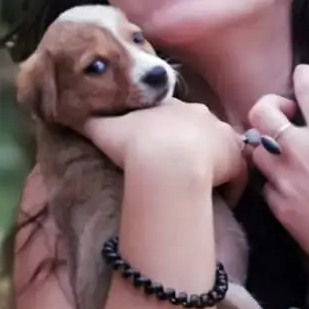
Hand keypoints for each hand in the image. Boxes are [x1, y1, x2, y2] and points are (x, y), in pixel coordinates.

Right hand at [82, 99, 246, 198]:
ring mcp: (221, 135)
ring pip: (220, 149)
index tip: (157, 146)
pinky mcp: (236, 159)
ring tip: (199, 186)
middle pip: (199, 128)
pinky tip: (219, 202)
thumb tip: (71, 114)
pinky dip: (230, 188)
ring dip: (213, 164)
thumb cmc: (132, 142)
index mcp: (172, 106)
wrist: (164, 161)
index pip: (171, 114)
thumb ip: (90, 121)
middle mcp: (200, 114)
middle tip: (179, 167)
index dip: (165, 130)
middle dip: (192, 143)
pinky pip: (237, 175)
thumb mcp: (103, 128)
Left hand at [246, 65, 308, 288]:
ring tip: (284, 148)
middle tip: (287, 114)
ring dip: (266, 143)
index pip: (306, 90)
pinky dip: (273, 178)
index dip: (302, 75)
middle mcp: (299, 153)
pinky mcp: (280, 208)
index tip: (302, 73)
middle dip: (268, 105)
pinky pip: (265, 185)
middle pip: (260, 113)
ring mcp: (285, 182)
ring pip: (255, 150)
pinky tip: (289, 181)